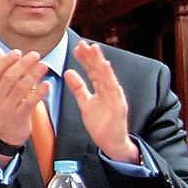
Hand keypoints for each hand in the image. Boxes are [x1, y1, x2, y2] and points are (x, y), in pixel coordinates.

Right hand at [0, 45, 49, 148]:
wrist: (4, 134)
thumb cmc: (4, 107)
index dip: (6, 60)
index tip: (17, 52)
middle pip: (9, 78)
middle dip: (23, 65)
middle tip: (35, 55)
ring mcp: (8, 107)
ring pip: (20, 88)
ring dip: (33, 75)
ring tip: (43, 66)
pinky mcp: (19, 116)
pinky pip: (29, 103)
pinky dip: (38, 93)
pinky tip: (46, 85)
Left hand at [65, 40, 139, 163]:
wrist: (112, 144)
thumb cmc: (101, 124)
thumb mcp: (85, 103)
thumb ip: (78, 88)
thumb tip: (68, 73)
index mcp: (102, 89)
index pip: (92, 71)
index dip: (85, 59)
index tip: (77, 48)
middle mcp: (110, 90)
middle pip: (100, 70)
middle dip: (92, 56)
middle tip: (83, 43)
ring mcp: (115, 97)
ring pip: (107, 76)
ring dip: (100, 62)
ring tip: (94, 49)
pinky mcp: (118, 105)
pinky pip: (113, 89)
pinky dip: (109, 77)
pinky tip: (105, 66)